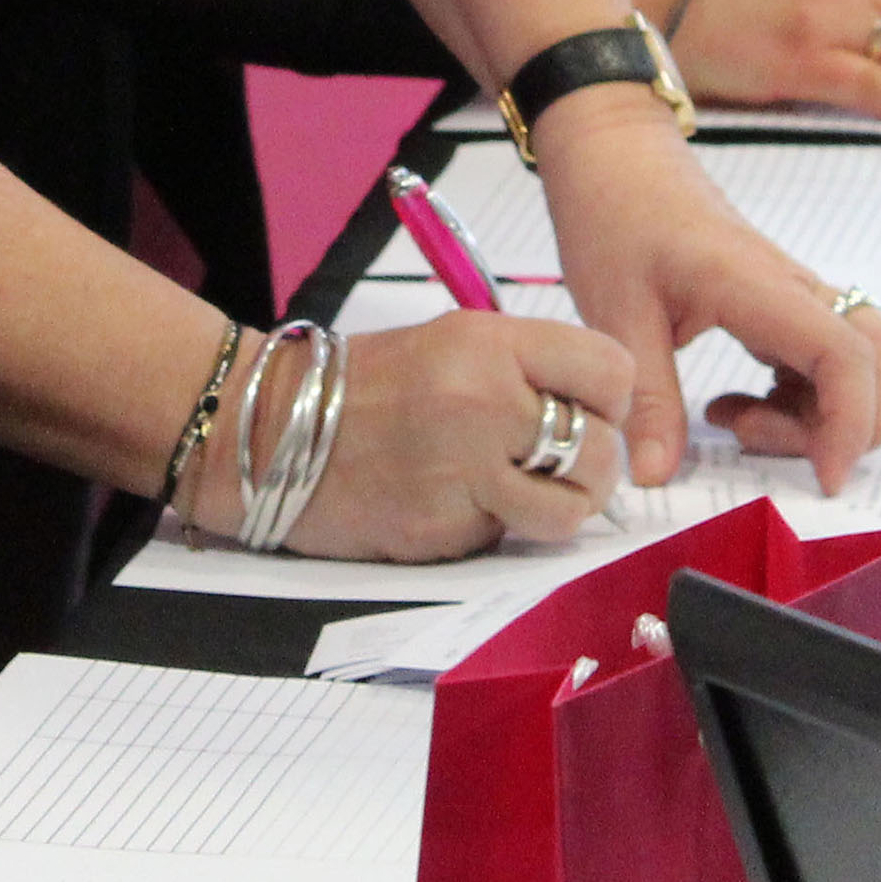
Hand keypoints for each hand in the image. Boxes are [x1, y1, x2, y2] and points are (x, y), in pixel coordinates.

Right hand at [250, 308, 636, 561]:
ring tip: (524, 492)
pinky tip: (458, 505)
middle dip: (593, 465)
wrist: (270, 432)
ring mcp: (464, 472)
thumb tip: (599, 412)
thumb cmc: (369, 385)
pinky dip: (496, 529)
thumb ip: (527, 370)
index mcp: (490, 344)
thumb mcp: (453, 343)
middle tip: (564, 463)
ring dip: (560, 509)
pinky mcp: (444, 531)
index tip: (592, 409)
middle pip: (600, 449)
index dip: (610, 399)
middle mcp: (485, 403)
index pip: (609, 371)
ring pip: (570, 510)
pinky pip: (507, 538)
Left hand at [530, 93, 880, 489]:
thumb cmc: (614, 218)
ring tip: (735, 423)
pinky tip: (734, 406)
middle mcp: (793, 288)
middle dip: (854, 424)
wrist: (616, 156)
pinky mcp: (780, 304)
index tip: (821, 481)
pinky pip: (824, 359)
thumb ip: (645, 399)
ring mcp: (793, 294)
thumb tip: (655, 479)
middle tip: (765, 446)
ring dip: (821, 413)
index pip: (845, 355)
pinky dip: (800, 399)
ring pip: (861, 359)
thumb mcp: (614, 314)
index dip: (851, 426)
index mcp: (757, 285)